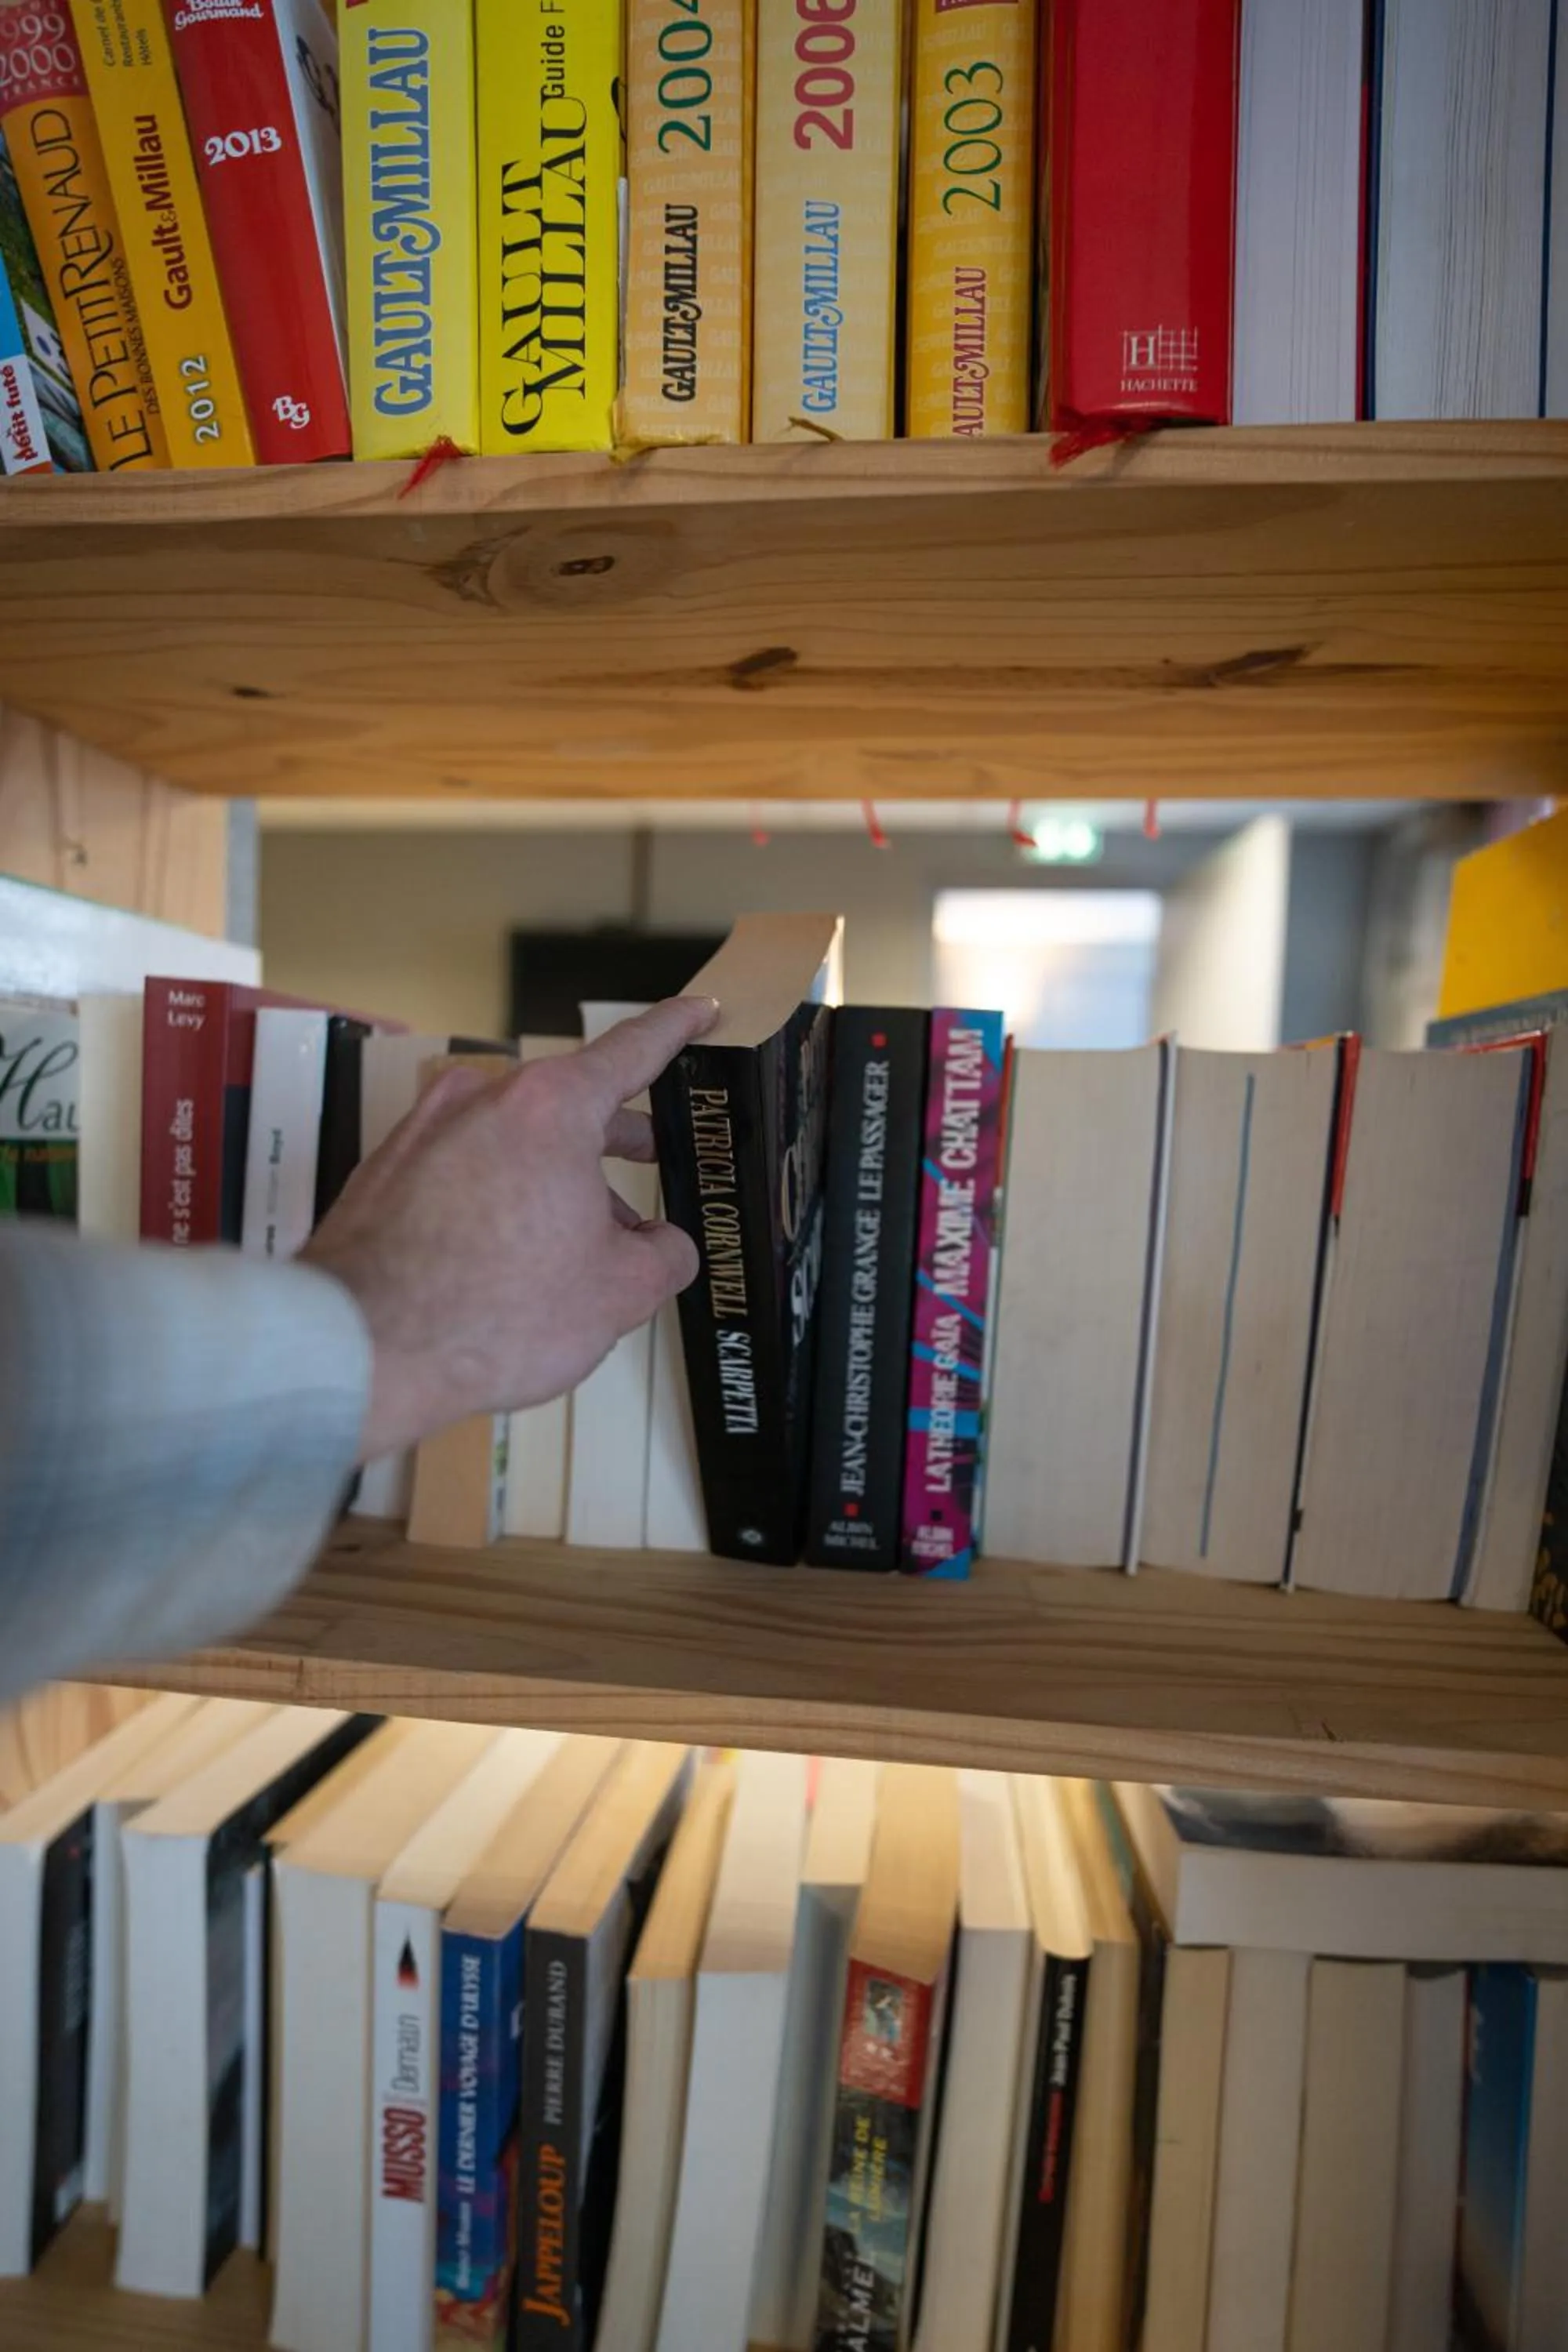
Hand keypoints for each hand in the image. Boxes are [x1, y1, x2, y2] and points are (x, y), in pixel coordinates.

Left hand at [303, 996, 717, 1461]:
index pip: (633, 1049)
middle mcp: (484, 1098)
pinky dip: (498, 1197)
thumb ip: (663, 1255)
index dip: (676, 1029)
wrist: (362, 1348)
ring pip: (514, 1140)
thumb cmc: (495, 1314)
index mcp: (552, 1105)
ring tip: (577, 1242)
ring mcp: (425, 1129)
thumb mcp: (619, 1292)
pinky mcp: (385, 1170)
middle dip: (614, 1137)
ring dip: (553, 1178)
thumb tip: (662, 1246)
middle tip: (649, 1160)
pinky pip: (464, 1169)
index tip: (699, 1009)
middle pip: (569, 1103)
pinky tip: (507, 1257)